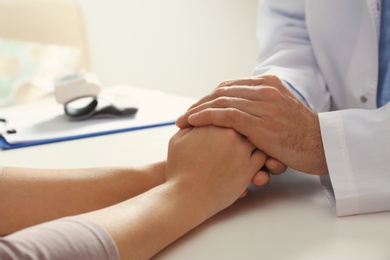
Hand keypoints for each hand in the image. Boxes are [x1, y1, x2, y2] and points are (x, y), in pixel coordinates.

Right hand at [166, 126, 266, 217]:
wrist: (185, 196)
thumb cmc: (178, 169)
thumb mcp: (177, 140)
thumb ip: (190, 125)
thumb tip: (198, 117)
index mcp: (213, 123)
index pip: (231, 112)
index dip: (233, 117)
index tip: (233, 124)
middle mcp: (230, 134)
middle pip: (247, 122)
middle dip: (248, 127)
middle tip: (247, 132)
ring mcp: (241, 151)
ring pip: (259, 139)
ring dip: (258, 140)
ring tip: (255, 145)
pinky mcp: (248, 169)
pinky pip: (264, 158)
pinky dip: (263, 157)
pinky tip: (256, 159)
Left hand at [176, 75, 327, 174]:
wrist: (322, 146)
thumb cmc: (301, 134)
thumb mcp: (284, 110)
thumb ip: (265, 104)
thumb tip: (244, 108)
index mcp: (269, 84)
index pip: (230, 86)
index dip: (210, 97)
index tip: (197, 107)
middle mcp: (265, 90)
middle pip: (222, 91)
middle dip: (200, 103)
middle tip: (185, 114)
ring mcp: (262, 105)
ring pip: (221, 101)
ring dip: (197, 110)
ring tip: (182, 120)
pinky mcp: (259, 122)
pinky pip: (225, 114)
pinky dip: (206, 117)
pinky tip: (192, 122)